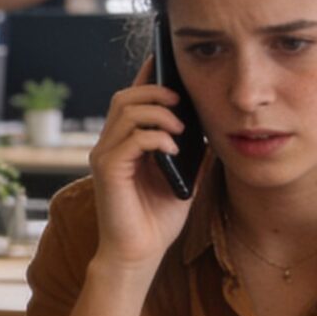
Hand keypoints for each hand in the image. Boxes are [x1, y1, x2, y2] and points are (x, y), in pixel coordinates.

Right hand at [87, 57, 196, 274]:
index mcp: (123, 143)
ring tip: (181, 128)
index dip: (148, 77)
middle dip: (155, 91)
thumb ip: (190, 151)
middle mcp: (108, 145)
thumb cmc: (157, 220)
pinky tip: (173, 148)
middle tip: (181, 101)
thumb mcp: (183, 177)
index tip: (168, 61)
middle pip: (124, 96)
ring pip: (125, 111)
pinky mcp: (107, 171)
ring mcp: (104, 157)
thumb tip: (212, 125)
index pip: (131, 98)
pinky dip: (155, 137)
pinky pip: (130, 139)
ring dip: (158, 112)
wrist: (139, 255)